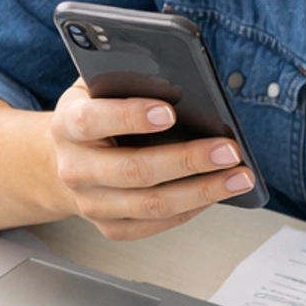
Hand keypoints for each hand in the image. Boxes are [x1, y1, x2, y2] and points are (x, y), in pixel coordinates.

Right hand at [47, 80, 253, 239]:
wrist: (66, 159)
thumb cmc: (95, 114)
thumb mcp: (100, 86)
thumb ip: (127, 79)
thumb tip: (179, 80)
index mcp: (68, 125)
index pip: (93, 121)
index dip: (130, 117)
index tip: (170, 112)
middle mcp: (76, 169)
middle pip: (134, 170)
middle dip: (188, 160)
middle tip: (228, 150)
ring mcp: (91, 204)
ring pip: (151, 204)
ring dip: (202, 191)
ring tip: (238, 176)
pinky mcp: (111, 227)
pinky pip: (156, 224)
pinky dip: (192, 209)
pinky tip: (216, 193)